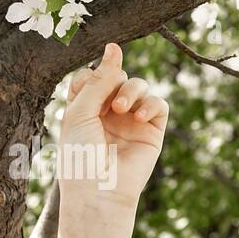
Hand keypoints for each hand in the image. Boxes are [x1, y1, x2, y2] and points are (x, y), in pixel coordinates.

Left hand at [57, 41, 167, 214]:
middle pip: (116, 76)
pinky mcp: (151, 131)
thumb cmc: (80, 155)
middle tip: (108, 102)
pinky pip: (158, 104)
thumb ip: (97, 79)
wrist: (98, 191)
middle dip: (113, 81)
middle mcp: (106, 113)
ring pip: (139, 85)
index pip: (90, 77)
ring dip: (131, 90)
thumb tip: (114, 46)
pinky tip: (137, 117)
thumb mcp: (80, 113)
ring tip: (122, 109)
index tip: (87, 86)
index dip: (91, 76)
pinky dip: (150, 104)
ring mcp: (130, 121)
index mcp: (83, 109)